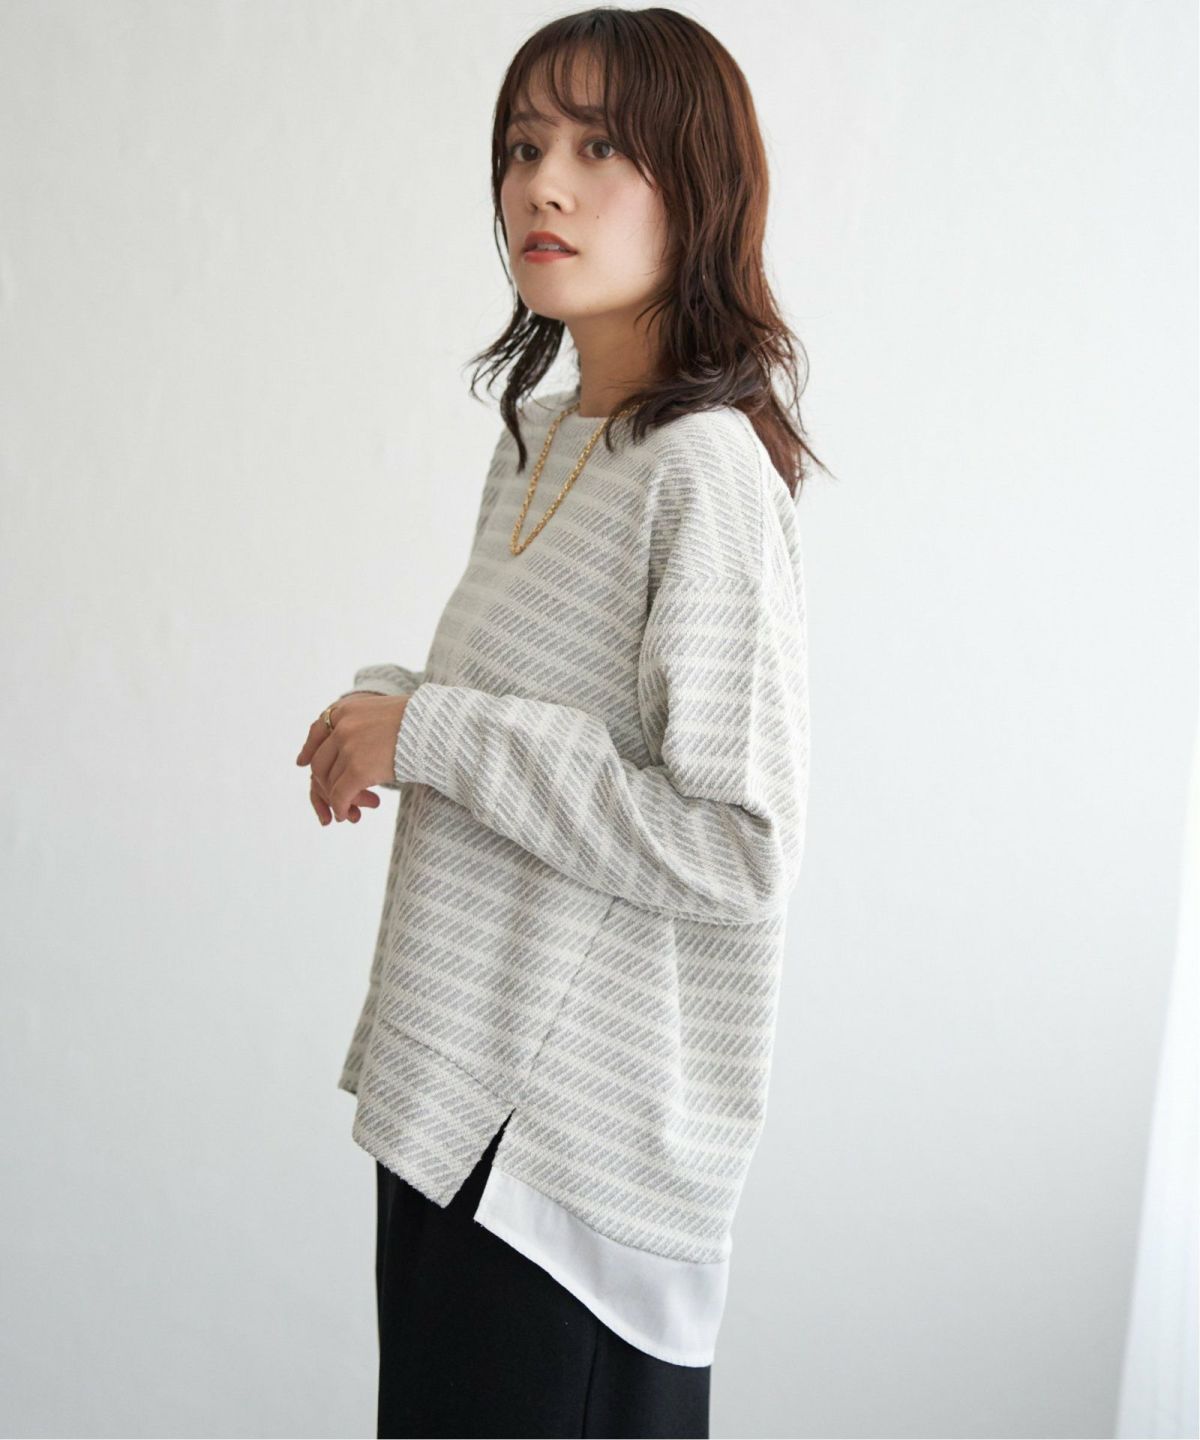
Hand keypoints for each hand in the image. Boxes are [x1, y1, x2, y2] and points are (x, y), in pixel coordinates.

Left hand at [296, 691, 409, 824]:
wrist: (437, 729)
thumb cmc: (419, 725)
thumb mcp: (381, 715)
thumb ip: (359, 728)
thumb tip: (343, 753)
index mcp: (346, 709)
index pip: (317, 731)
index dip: (308, 750)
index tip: (302, 764)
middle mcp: (342, 726)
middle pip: (320, 762)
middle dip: (325, 786)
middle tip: (338, 801)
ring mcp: (348, 746)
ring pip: (330, 782)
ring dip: (340, 800)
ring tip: (355, 812)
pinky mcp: (357, 768)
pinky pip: (340, 795)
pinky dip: (341, 808)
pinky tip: (349, 816)